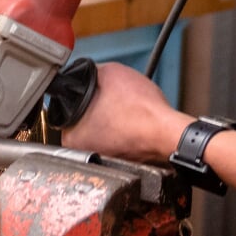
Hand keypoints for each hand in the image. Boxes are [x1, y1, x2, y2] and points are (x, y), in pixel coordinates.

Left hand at [62, 62, 187, 163]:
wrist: (169, 132)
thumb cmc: (142, 111)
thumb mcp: (110, 72)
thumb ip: (92, 73)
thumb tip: (89, 73)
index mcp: (71, 136)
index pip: (66, 109)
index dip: (81, 96)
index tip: (93, 93)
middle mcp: (84, 154)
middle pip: (83, 120)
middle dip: (96, 108)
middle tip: (111, 101)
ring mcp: (104, 161)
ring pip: (102, 131)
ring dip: (111, 119)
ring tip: (124, 111)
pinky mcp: (123, 163)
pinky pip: (118, 140)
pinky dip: (124, 131)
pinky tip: (132, 122)